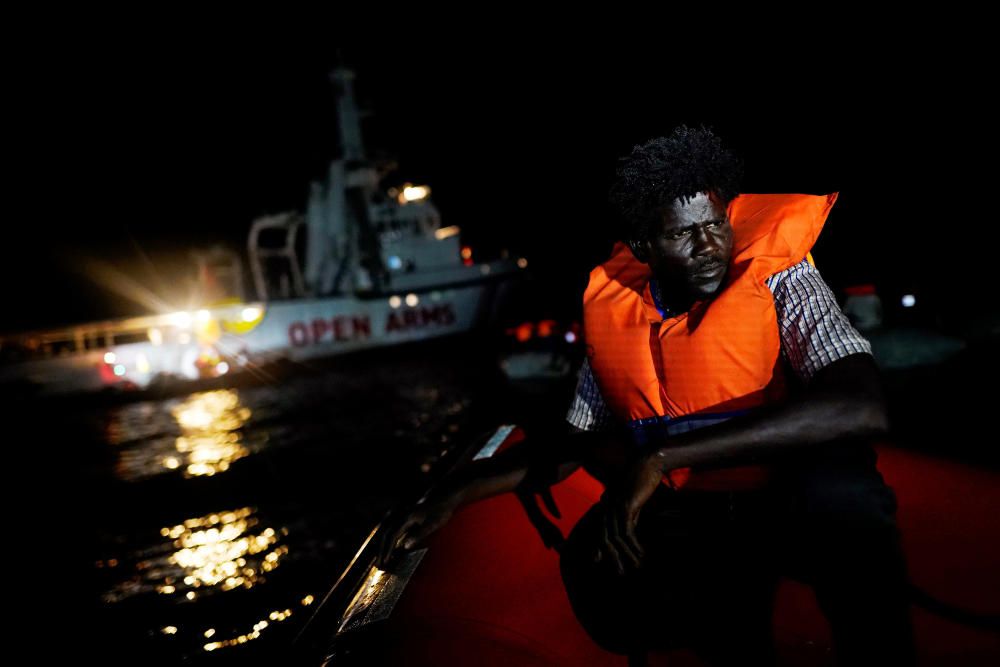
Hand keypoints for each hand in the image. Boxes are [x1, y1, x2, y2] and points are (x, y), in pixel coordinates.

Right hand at [374, 493, 460, 569]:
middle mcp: (399, 514)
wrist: (441, 497)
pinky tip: (381, 545)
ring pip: (383, 530)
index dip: (387, 549)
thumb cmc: (439, 512)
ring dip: (379, 544)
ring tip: (378, 559)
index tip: (385, 562)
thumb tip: (406, 546)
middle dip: (380, 550)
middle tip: (378, 565)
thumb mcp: (433, 524)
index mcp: (406, 517)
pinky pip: (386, 527)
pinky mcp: (398, 514)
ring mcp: (397, 513)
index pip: (392, 536)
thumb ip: (419, 534)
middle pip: (385, 534)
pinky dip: (383, 538)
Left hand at [593, 452, 662, 574]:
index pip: (600, 530)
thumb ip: (629, 516)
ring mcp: (614, 506)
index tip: (598, 562)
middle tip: (620, 572)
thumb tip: (627, 533)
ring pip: (616, 538)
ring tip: (636, 567)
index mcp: (606, 505)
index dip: (598, 547)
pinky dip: (634, 545)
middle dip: (611, 557)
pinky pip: (627, 531)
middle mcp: (606, 506)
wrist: (648, 462)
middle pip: (604, 538)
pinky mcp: (626, 506)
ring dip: (626, 555)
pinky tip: (642, 554)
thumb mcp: (633, 502)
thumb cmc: (642, 480)